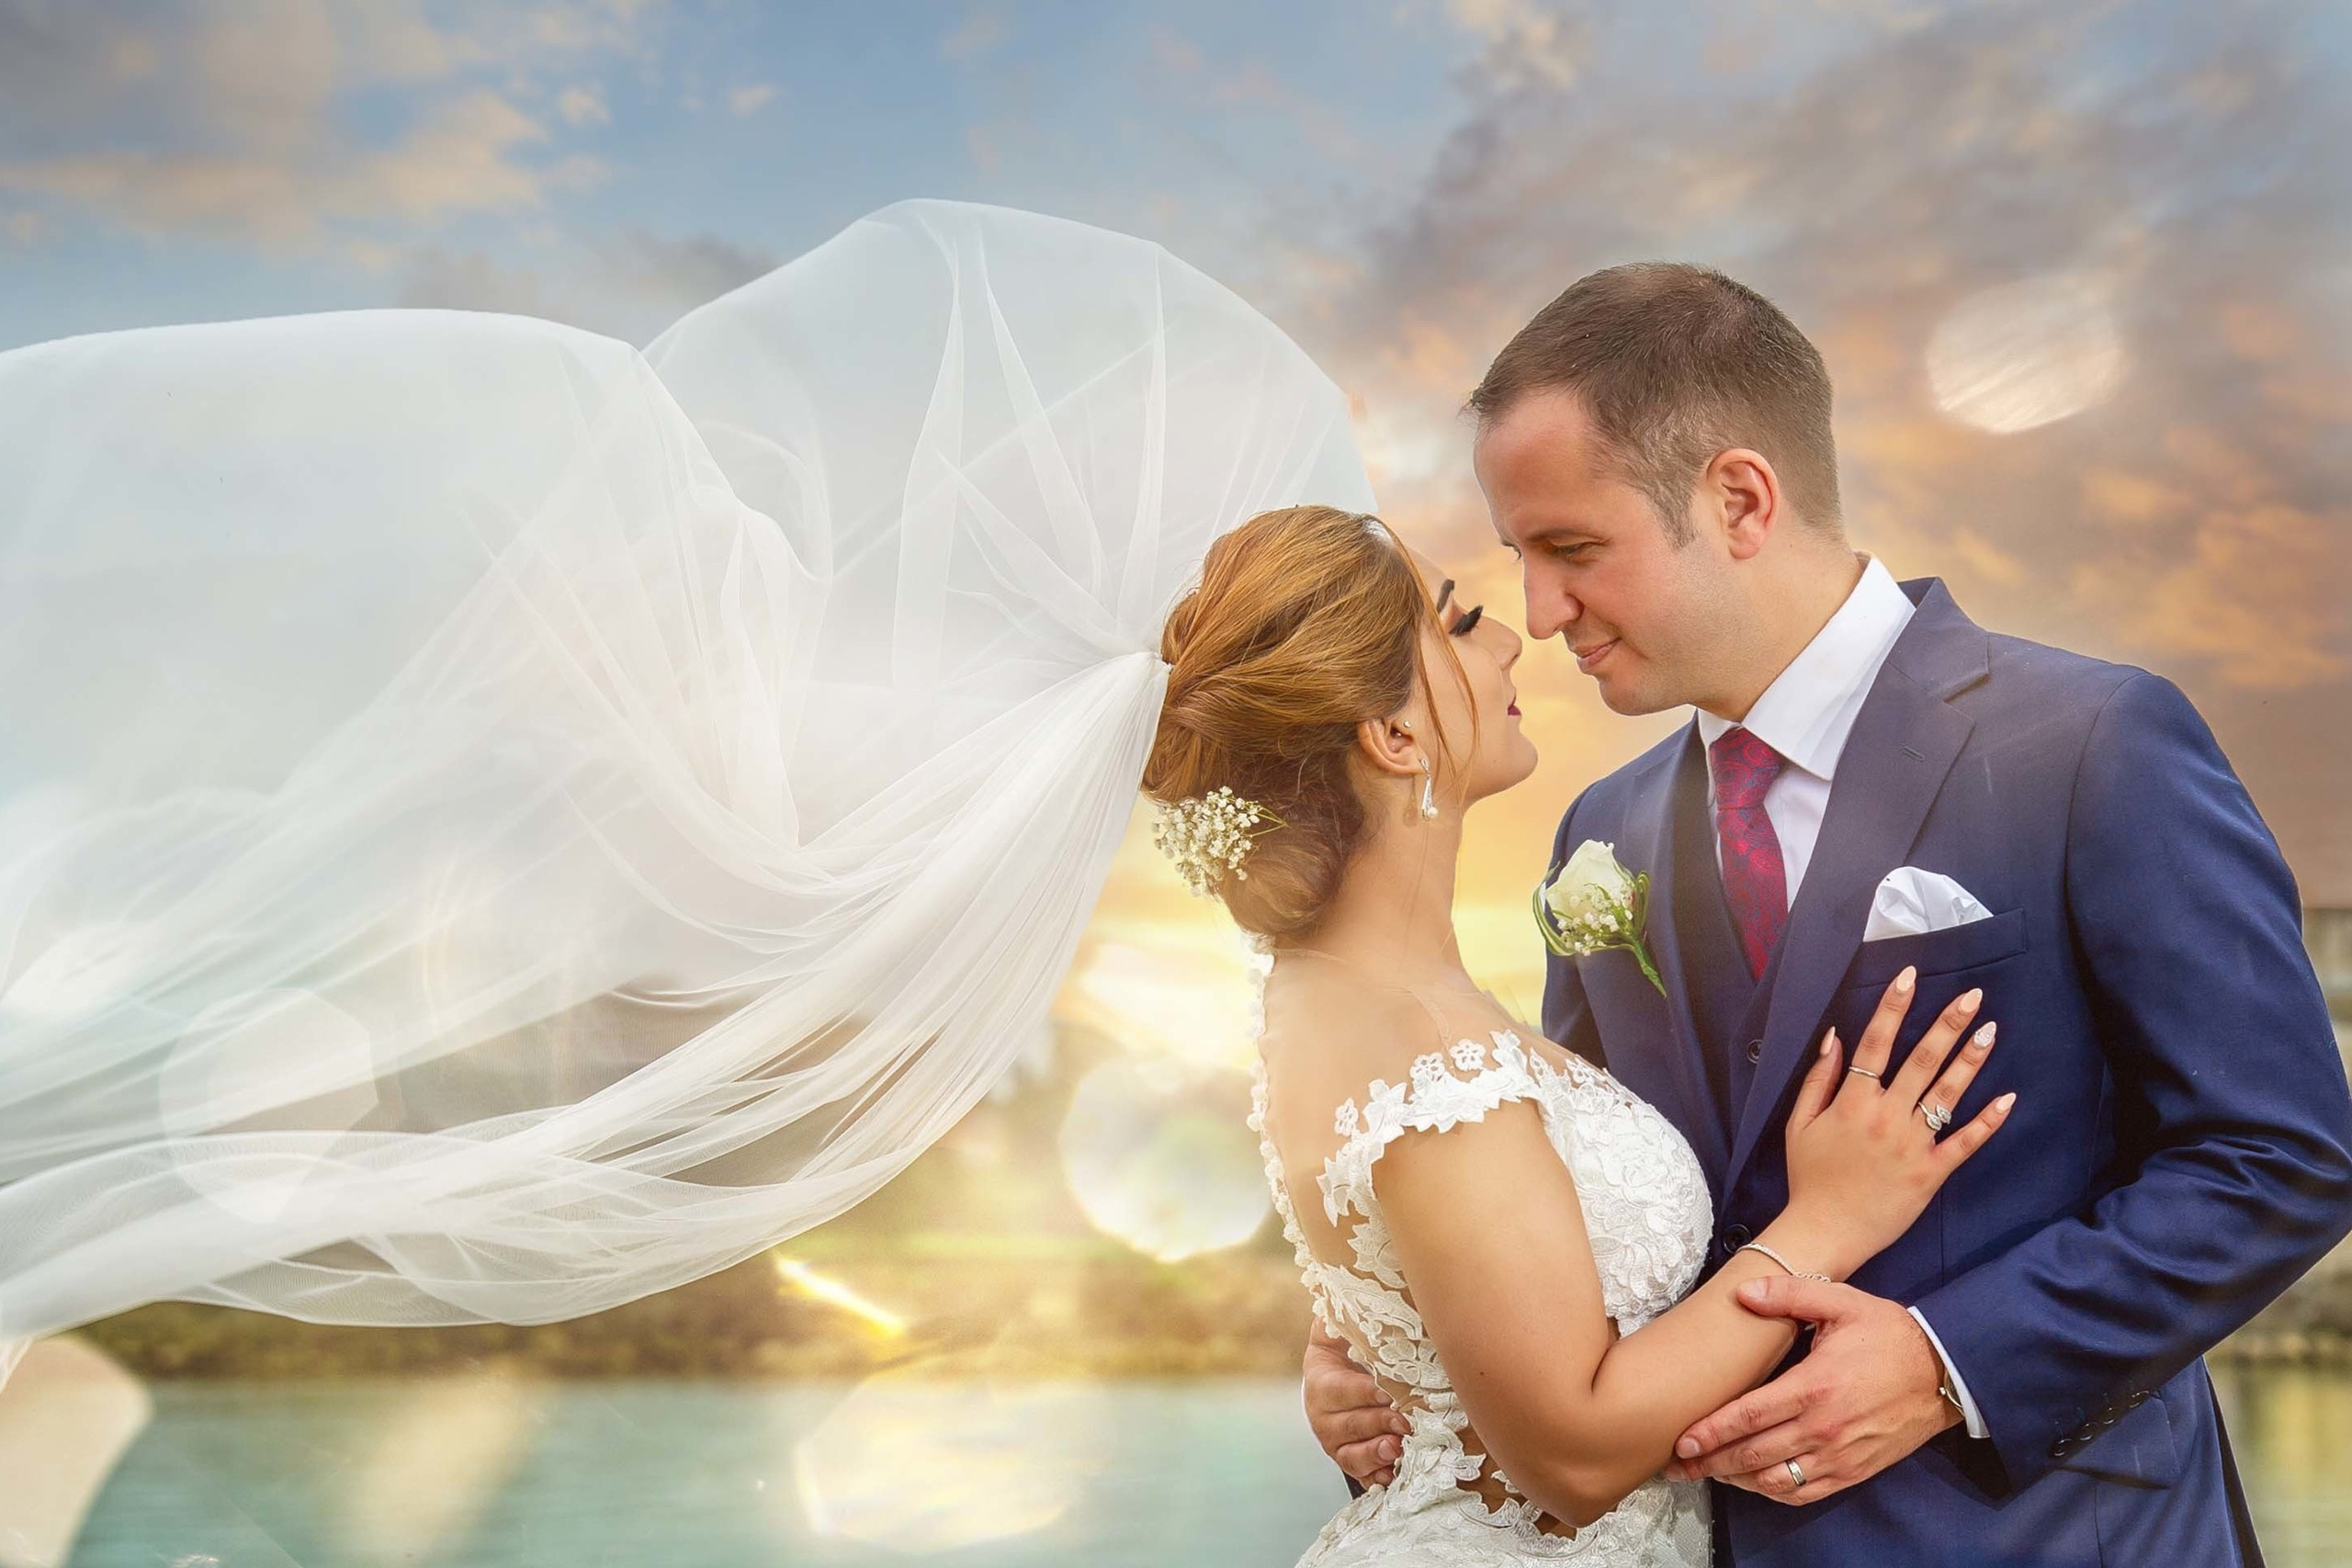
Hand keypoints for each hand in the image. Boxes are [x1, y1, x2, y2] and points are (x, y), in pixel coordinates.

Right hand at [1304, 1326, 1408, 1486]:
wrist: (1339, 1378)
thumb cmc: (1348, 1348)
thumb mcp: (1339, 1328)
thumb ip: (1340, 1312)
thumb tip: (1338, 1284)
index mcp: (1320, 1381)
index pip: (1339, 1390)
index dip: (1363, 1392)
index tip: (1389, 1392)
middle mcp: (1322, 1416)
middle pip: (1349, 1424)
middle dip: (1378, 1423)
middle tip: (1406, 1421)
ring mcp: (1336, 1442)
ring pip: (1352, 1454)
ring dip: (1376, 1453)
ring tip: (1398, 1448)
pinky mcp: (1351, 1460)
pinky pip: (1362, 1476)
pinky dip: (1378, 1478)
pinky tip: (1394, 1475)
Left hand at [1662, 1277, 1960, 1502]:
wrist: (1943, 1372)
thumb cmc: (1888, 1334)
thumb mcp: (1841, 1302)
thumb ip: (1789, 1295)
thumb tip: (1742, 1292)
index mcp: (1812, 1387)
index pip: (1747, 1417)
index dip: (1709, 1432)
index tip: (1681, 1441)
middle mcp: (1822, 1428)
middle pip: (1752, 1455)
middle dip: (1709, 1462)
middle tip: (1677, 1466)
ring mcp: (1838, 1455)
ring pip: (1774, 1480)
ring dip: (1737, 1479)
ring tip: (1708, 1472)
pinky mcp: (1853, 1471)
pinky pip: (1804, 1492)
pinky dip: (1773, 1491)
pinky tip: (1754, 1482)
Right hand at [1776, 966, 2014, 1274]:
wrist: (1825, 1231)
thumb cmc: (1809, 1177)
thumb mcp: (1799, 1124)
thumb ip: (1818, 1079)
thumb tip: (1836, 1036)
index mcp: (1852, 1102)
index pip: (1875, 1043)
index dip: (1893, 1008)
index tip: (1910, 976)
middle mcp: (1885, 1117)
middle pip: (1921, 1061)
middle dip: (1947, 1025)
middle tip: (1972, 996)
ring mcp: (1911, 1144)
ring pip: (1946, 1094)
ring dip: (1969, 1061)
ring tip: (1989, 1031)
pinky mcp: (1931, 1172)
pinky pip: (1964, 1143)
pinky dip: (1987, 1121)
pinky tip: (2007, 1098)